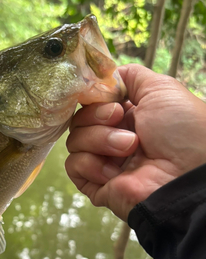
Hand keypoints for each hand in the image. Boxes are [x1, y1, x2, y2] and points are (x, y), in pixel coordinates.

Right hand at [65, 64, 205, 220]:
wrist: (185, 175)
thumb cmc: (182, 130)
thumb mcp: (160, 88)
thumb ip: (131, 76)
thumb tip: (107, 74)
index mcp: (128, 116)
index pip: (92, 102)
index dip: (94, 97)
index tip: (108, 96)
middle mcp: (113, 137)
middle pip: (79, 119)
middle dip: (96, 116)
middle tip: (118, 119)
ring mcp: (104, 162)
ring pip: (74, 140)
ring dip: (100, 140)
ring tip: (129, 147)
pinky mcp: (96, 184)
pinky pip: (73, 165)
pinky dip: (91, 164)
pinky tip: (114, 171)